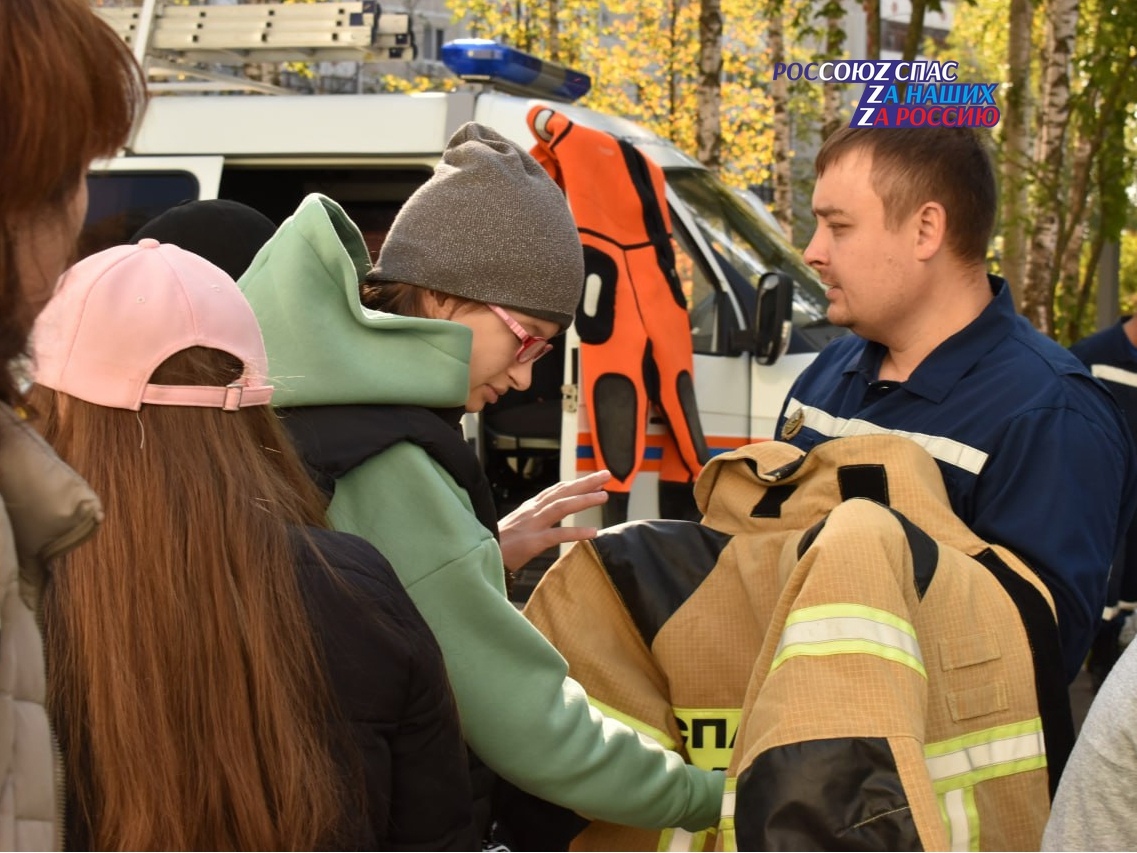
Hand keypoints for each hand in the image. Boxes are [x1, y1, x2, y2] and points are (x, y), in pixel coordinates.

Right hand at [498, 469, 612, 570]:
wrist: (477, 555)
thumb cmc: (497, 544)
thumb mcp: (517, 525)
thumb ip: (533, 519)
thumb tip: (548, 516)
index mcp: (529, 508)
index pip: (556, 490)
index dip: (576, 483)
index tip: (594, 478)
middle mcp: (532, 512)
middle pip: (562, 492)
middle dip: (585, 482)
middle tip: (606, 474)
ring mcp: (532, 525)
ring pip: (562, 507)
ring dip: (584, 500)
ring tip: (604, 496)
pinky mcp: (532, 542)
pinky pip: (558, 535)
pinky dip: (577, 532)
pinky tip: (593, 532)